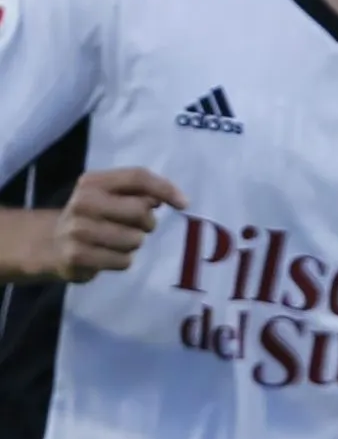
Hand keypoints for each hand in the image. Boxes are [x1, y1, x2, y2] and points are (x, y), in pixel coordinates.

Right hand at [47, 168, 188, 282]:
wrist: (53, 243)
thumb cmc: (95, 216)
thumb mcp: (112, 196)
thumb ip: (142, 191)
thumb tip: (177, 199)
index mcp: (93, 182)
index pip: (138, 177)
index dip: (166, 189)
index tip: (184, 204)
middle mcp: (82, 202)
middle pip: (140, 211)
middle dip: (147, 223)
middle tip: (136, 227)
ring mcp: (76, 230)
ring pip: (135, 239)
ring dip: (134, 244)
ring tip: (118, 241)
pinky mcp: (76, 256)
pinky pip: (123, 261)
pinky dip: (123, 261)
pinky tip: (108, 256)